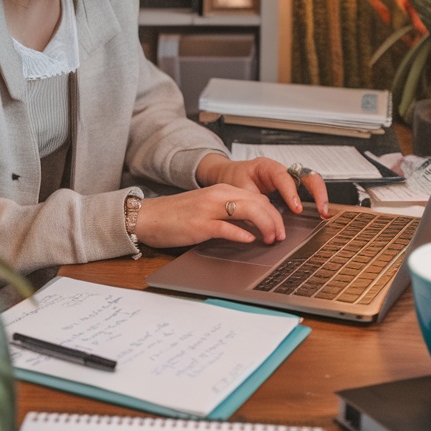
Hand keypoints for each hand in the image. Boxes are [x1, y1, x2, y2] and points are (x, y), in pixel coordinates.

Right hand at [135, 184, 287, 249]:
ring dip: (265, 225)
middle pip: (258, 202)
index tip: (280, 227)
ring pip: (248, 210)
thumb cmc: (177, 215)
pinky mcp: (200, 225)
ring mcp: (209, 209)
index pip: (257, 197)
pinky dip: (242, 233)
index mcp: (221, 190)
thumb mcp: (207, 208)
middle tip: (281, 236)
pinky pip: (227, 227)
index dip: (273, 212)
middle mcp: (217, 195)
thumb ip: (229, 212)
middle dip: (275, 220)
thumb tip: (252, 225)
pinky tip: (250, 240)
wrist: (149, 217)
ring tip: (271, 239)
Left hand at [195, 153, 329, 219]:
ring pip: (310, 181)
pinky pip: (305, 191)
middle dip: (317, 191)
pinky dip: (314, 200)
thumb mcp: (238, 188)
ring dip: (319, 196)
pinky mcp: (289, 188)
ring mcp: (286, 178)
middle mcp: (280, 170)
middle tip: (322, 209)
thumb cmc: (233, 177)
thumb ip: (250, 202)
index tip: (296, 208)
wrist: (228, 175)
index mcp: (266, 166)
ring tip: (324, 213)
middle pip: (306, 174)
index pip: (283, 177)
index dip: (291, 193)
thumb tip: (260, 220)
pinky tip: (318, 213)